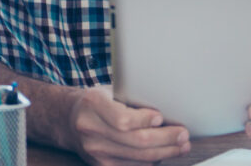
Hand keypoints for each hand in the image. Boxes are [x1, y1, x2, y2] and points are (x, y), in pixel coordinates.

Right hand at [65, 86, 190, 165]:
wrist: (68, 119)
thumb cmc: (96, 103)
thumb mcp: (108, 91)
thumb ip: (130, 99)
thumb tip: (167, 111)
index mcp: (92, 104)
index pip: (122, 119)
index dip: (144, 121)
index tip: (160, 117)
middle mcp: (90, 128)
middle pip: (136, 141)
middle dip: (166, 139)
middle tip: (182, 134)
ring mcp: (94, 150)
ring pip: (139, 157)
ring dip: (166, 152)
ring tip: (181, 146)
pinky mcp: (100, 164)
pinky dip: (152, 162)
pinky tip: (163, 154)